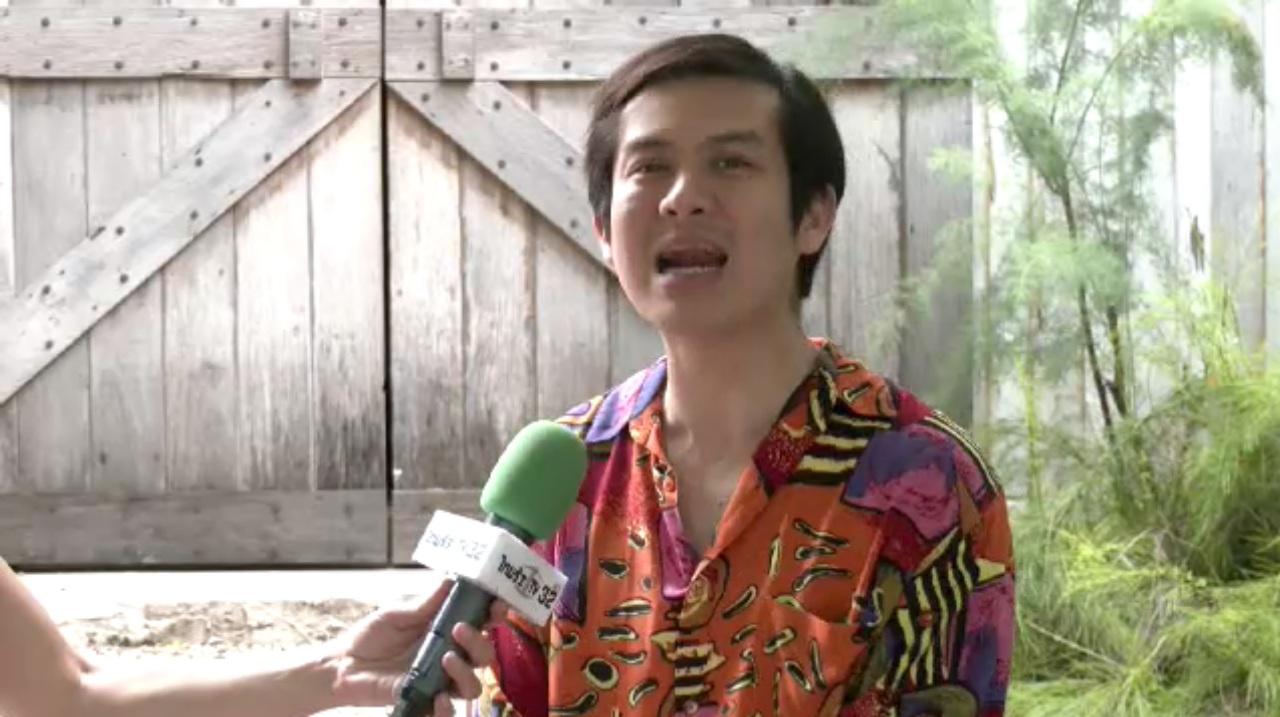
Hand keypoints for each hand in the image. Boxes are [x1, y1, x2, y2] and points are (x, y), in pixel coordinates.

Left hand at [321, 578, 507, 712]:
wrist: (343, 664)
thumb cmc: (372, 635)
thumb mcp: (398, 613)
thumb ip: (427, 603)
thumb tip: (452, 579)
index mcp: (447, 630)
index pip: (481, 623)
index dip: (495, 615)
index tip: (496, 606)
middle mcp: (450, 655)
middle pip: (484, 655)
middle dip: (480, 642)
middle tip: (460, 630)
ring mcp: (439, 681)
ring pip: (474, 685)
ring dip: (466, 672)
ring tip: (445, 660)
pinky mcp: (425, 701)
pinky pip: (449, 710)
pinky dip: (448, 706)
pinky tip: (438, 696)